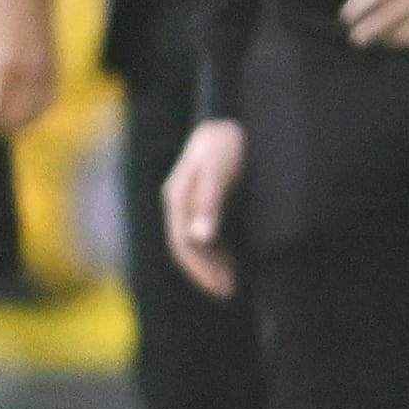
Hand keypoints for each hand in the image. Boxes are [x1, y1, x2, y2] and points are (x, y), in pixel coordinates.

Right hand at [163, 117, 246, 298]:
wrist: (229, 116)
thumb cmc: (226, 142)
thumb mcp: (219, 171)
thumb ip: (210, 203)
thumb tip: (201, 238)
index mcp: (178, 198)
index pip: (184, 244)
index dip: (201, 270)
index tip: (222, 288)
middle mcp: (180, 201)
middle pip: (186, 247)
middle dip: (205, 272)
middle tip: (228, 293)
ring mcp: (190, 200)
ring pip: (195, 241)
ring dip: (210, 263)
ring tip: (230, 283)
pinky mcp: (203, 197)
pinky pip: (204, 231)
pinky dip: (215, 249)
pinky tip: (230, 260)